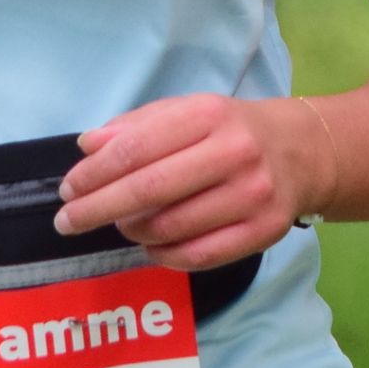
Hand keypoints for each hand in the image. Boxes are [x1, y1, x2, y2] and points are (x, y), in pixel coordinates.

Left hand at [54, 93, 338, 271]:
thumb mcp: (185, 112)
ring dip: (132, 231)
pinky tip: (151, 244)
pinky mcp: (263, 232)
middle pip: (150, 190)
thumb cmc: (228, 130)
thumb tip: (87, 148)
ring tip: (121, 224)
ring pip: (171, 228)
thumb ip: (135, 127)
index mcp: (208, 115)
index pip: (136, 148)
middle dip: (98, 209)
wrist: (300, 152)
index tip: (68, 190)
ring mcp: (252, 196)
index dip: (94, 174)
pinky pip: (198, 256)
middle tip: (68, 221)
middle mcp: (234, 154)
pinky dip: (163, 255)